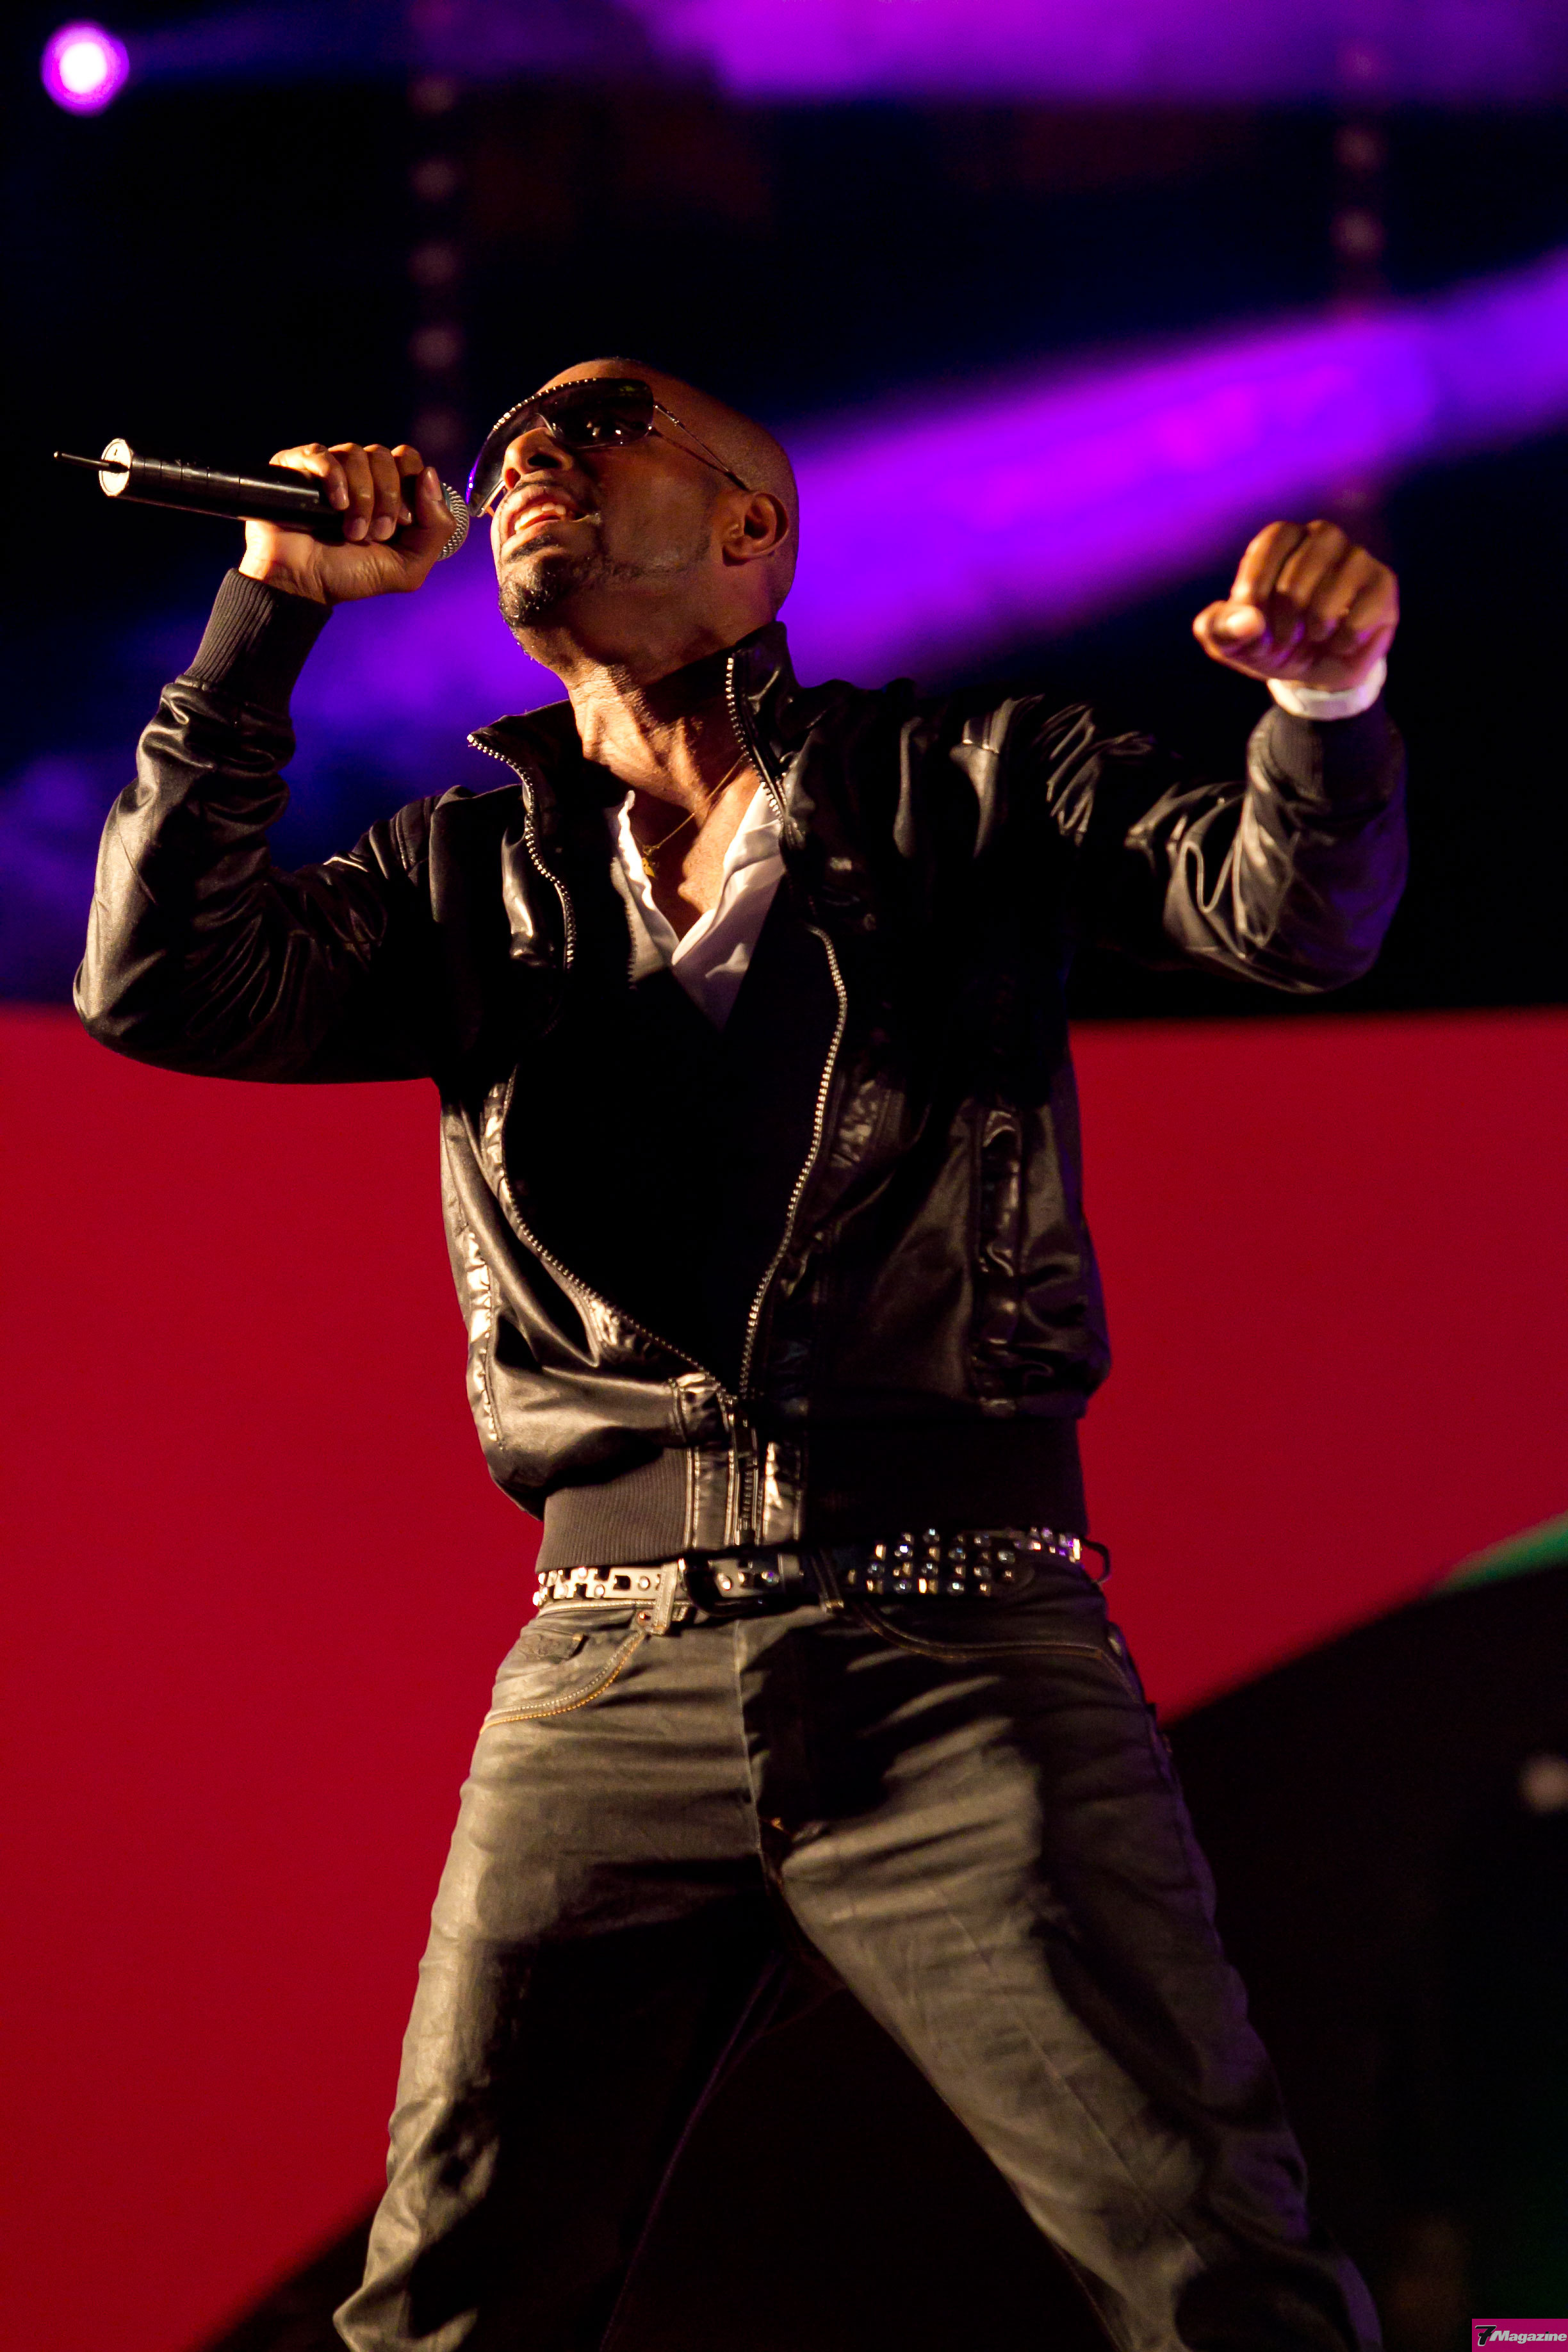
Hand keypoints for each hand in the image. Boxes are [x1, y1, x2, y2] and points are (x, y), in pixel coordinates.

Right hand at [238, 440, 453, 604]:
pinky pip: (322, 453)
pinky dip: (335, 479)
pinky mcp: (297, 466)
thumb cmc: (350, 576)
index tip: (403, 522)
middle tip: (377, 533)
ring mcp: (329, 469)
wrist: (303, 584)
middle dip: (387, 496)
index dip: (411, 487)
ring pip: (356, 453)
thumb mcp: (408, 566)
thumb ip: (436, 528)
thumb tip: (430, 475)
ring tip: (352, 531)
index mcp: (388, 493)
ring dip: (362, 497)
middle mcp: (360, 477)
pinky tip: (335, 506)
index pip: (410, 461)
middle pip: (385, 455)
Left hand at [1193, 519, 1397, 693]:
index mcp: (1284, 539)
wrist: (1314, 670)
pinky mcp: (1383, 584)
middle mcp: (1324, 537)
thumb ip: (1221, 629)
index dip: (1259, 582)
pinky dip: (1344, 639)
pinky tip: (1339, 642)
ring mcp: (1357, 558)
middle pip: (1301, 567)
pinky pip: (1364, 611)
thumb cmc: (1268, 643)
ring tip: (1311, 638)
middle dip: (1285, 614)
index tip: (1251, 621)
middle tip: (1282, 639)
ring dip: (1315, 626)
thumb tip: (1247, 620)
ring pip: (1335, 587)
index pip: (1274, 540)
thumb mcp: (1232, 643)